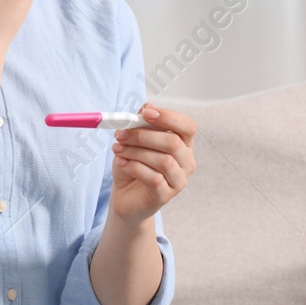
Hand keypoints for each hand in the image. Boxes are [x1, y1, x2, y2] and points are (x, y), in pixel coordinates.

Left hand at [109, 103, 196, 223]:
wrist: (125, 197)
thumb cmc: (133, 165)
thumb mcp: (134, 141)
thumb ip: (142, 124)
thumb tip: (147, 107)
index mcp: (183, 144)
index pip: (187, 126)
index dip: (169, 117)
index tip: (145, 113)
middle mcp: (186, 162)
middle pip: (173, 143)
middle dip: (143, 135)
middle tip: (121, 134)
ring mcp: (178, 181)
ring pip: (163, 161)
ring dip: (136, 152)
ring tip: (118, 149)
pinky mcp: (165, 196)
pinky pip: (154, 179)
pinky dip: (134, 167)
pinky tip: (122, 163)